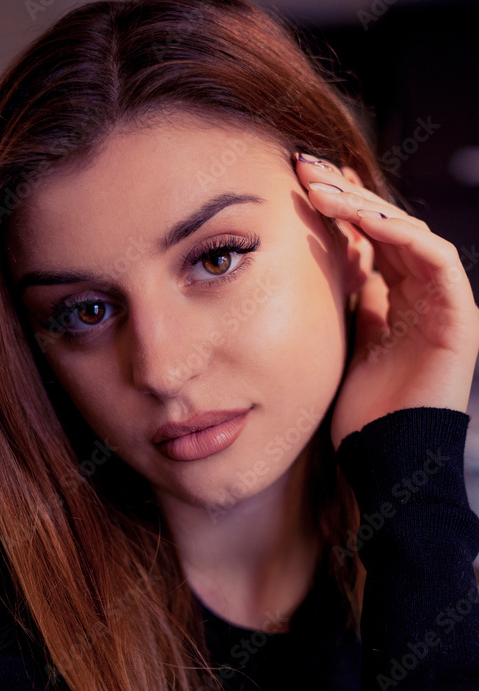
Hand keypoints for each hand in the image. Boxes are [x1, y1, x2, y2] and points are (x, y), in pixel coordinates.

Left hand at [294, 153, 478, 450]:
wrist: (384, 457)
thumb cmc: (359, 412)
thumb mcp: (344, 343)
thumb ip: (347, 302)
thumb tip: (329, 262)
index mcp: (396, 301)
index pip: (370, 240)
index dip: (338, 209)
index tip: (298, 183)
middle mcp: (422, 296)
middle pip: (388, 229)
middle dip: (346, 195)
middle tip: (304, 168)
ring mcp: (444, 304)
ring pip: (410, 235)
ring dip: (367, 208)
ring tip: (324, 190)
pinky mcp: (458, 317)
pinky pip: (436, 260)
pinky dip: (403, 236)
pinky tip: (366, 219)